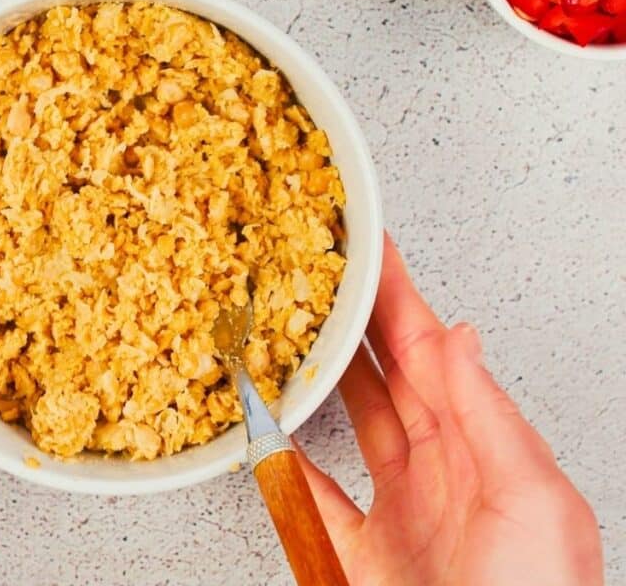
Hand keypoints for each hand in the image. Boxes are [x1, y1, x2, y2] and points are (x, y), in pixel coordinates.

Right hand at [300, 235, 603, 585]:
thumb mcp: (532, 503)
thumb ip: (491, 417)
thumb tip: (460, 336)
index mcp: (484, 450)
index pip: (431, 352)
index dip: (397, 296)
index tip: (370, 250)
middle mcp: (442, 472)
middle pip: (388, 377)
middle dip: (355, 321)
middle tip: (323, 275)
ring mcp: (401, 512)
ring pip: (354, 426)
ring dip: (325, 379)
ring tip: (298, 335)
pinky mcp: (363, 557)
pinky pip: (316, 500)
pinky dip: (289, 467)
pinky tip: (274, 437)